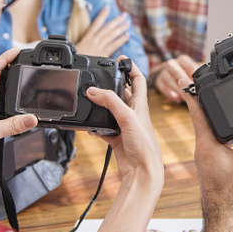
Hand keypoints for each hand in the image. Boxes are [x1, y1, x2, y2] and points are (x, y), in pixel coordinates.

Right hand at [73, 6, 130, 57]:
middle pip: (107, 28)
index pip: (96, 23)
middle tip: (125, 15)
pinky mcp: (102, 54)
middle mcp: (94, 40)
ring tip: (128, 23)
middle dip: (116, 20)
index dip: (102, 15)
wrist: (74, 67)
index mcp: (87, 38)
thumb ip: (84, 43)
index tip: (107, 8)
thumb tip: (87, 40)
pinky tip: (127, 36)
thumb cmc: (75, 59)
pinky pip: (113, 45)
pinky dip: (121, 40)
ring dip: (121, 28)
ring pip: (111, 34)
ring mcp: (99, 46)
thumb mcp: (76, 48)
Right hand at [86, 58, 162, 184]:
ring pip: (110, 110)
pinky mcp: (117, 139)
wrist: (143, 173)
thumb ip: (110, 102)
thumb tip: (93, 90)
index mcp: (141, 104)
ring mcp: (125, 126)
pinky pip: (103, 128)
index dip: (131, 67)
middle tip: (96, 79)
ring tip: (87, 100)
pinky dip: (95, 126)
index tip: (120, 58)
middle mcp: (134, 113)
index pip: (138, 79)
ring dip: (100, 106)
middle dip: (110, 86)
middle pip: (122, 93)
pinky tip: (89, 126)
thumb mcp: (128, 118)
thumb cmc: (145, 146)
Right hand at [153, 55, 200, 103]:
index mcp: (182, 60)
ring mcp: (164, 72)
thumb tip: (214, 76)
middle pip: (176, 71)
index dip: (192, 71)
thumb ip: (201, 72)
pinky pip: (162, 87)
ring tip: (185, 98)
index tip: (197, 80)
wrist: (168, 74)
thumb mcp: (194, 71)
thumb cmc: (185, 72)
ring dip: (177, 89)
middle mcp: (172, 64)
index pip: (187, 63)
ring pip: (168, 80)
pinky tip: (177, 100)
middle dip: (183, 81)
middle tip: (191, 89)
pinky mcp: (158, 81)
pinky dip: (169, 94)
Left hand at [183, 84, 232, 218]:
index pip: (196, 112)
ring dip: (213, 115)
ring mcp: (206, 154)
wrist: (225, 215)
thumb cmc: (231, 193)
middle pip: (201, 116)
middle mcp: (202, 146)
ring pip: (208, 128)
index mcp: (206, 143)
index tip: (184, 78)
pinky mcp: (211, 161)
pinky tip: (231, 130)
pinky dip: (220, 129)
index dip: (191, 93)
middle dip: (203, 99)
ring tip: (217, 100)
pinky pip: (214, 139)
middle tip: (201, 81)